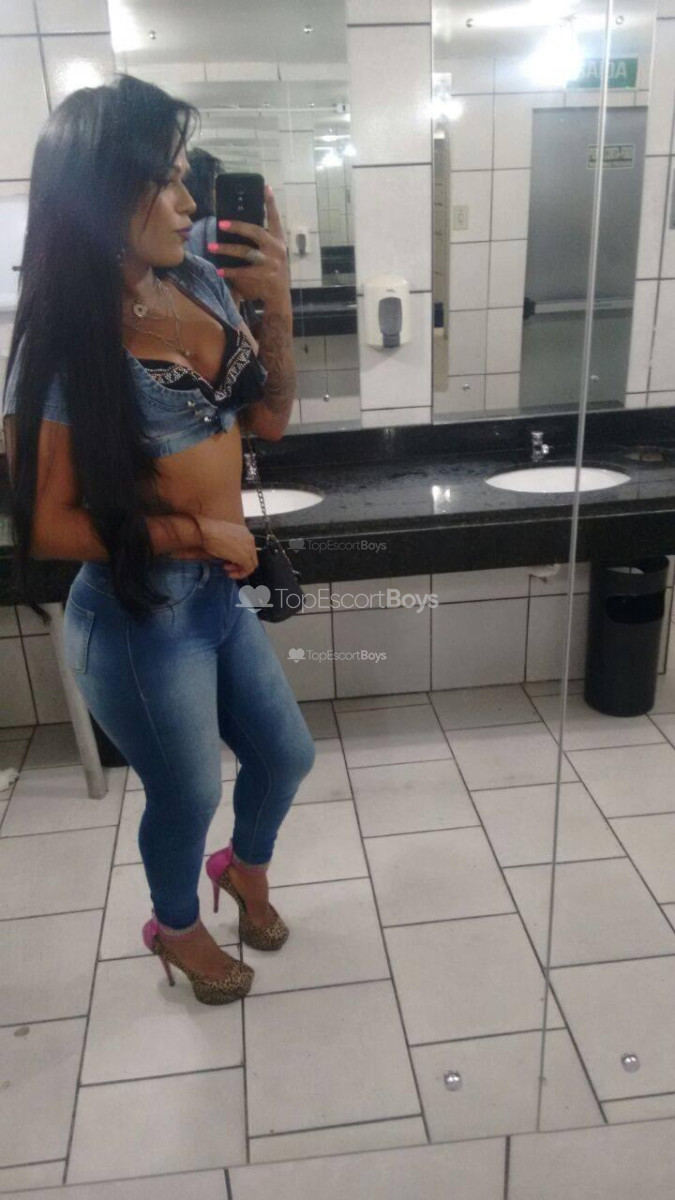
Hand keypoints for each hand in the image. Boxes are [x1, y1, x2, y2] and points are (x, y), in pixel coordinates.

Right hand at [196, 516, 258, 578]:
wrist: (204, 532)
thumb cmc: (208, 533)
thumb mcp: (223, 538)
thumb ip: (231, 545)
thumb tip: (230, 556)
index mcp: (244, 532)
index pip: (248, 548)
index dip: (238, 557)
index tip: (228, 560)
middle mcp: (250, 538)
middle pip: (252, 556)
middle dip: (240, 564)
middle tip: (227, 566)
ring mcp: (249, 548)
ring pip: (252, 564)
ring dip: (239, 569)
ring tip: (227, 569)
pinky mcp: (245, 557)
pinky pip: (249, 569)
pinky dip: (240, 574)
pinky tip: (229, 573)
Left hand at [207, 186, 290, 305]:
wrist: (280, 298)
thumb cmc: (272, 272)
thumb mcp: (274, 254)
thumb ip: (263, 241)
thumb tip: (238, 226)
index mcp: (279, 240)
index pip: (275, 219)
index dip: (271, 203)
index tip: (265, 186)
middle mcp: (276, 250)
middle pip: (256, 232)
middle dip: (238, 227)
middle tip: (221, 223)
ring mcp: (270, 264)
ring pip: (245, 252)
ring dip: (226, 249)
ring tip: (211, 246)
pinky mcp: (263, 277)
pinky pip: (242, 272)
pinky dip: (229, 271)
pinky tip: (218, 270)